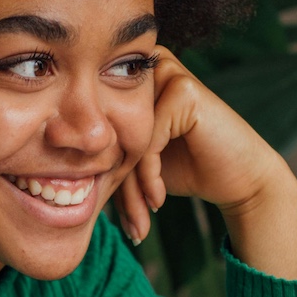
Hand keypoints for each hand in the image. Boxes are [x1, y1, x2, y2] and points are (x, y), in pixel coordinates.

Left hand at [114, 46, 296, 280]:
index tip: (106, 214)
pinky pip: (148, 141)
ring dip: (130, 188)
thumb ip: (103, 155)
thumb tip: (56, 174)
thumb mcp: (135, 163)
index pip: (96, 131)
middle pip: (109, 134)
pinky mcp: (182, 89)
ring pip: (126, 140)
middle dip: (114, 186)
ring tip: (139, 222)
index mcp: (129, 80)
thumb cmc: (185, 169)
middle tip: (127, 226)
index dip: (98, 175)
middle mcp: (145, 70)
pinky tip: (157, 200)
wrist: (240, 180)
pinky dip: (149, 176)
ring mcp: (166, 74)